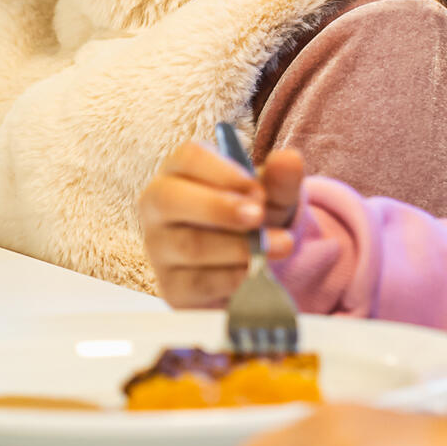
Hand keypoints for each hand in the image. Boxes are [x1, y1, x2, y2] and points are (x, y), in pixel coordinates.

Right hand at [140, 140, 304, 306]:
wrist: (252, 265)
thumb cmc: (252, 217)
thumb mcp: (272, 196)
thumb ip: (281, 179)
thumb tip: (288, 160)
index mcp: (178, 171)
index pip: (187, 158)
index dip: (223, 172)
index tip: (257, 189)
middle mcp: (157, 206)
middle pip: (169, 199)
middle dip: (218, 207)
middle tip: (258, 216)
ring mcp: (159, 249)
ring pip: (189, 245)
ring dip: (239, 246)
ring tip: (280, 245)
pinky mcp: (172, 287)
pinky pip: (198, 282)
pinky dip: (233, 277)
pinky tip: (256, 271)